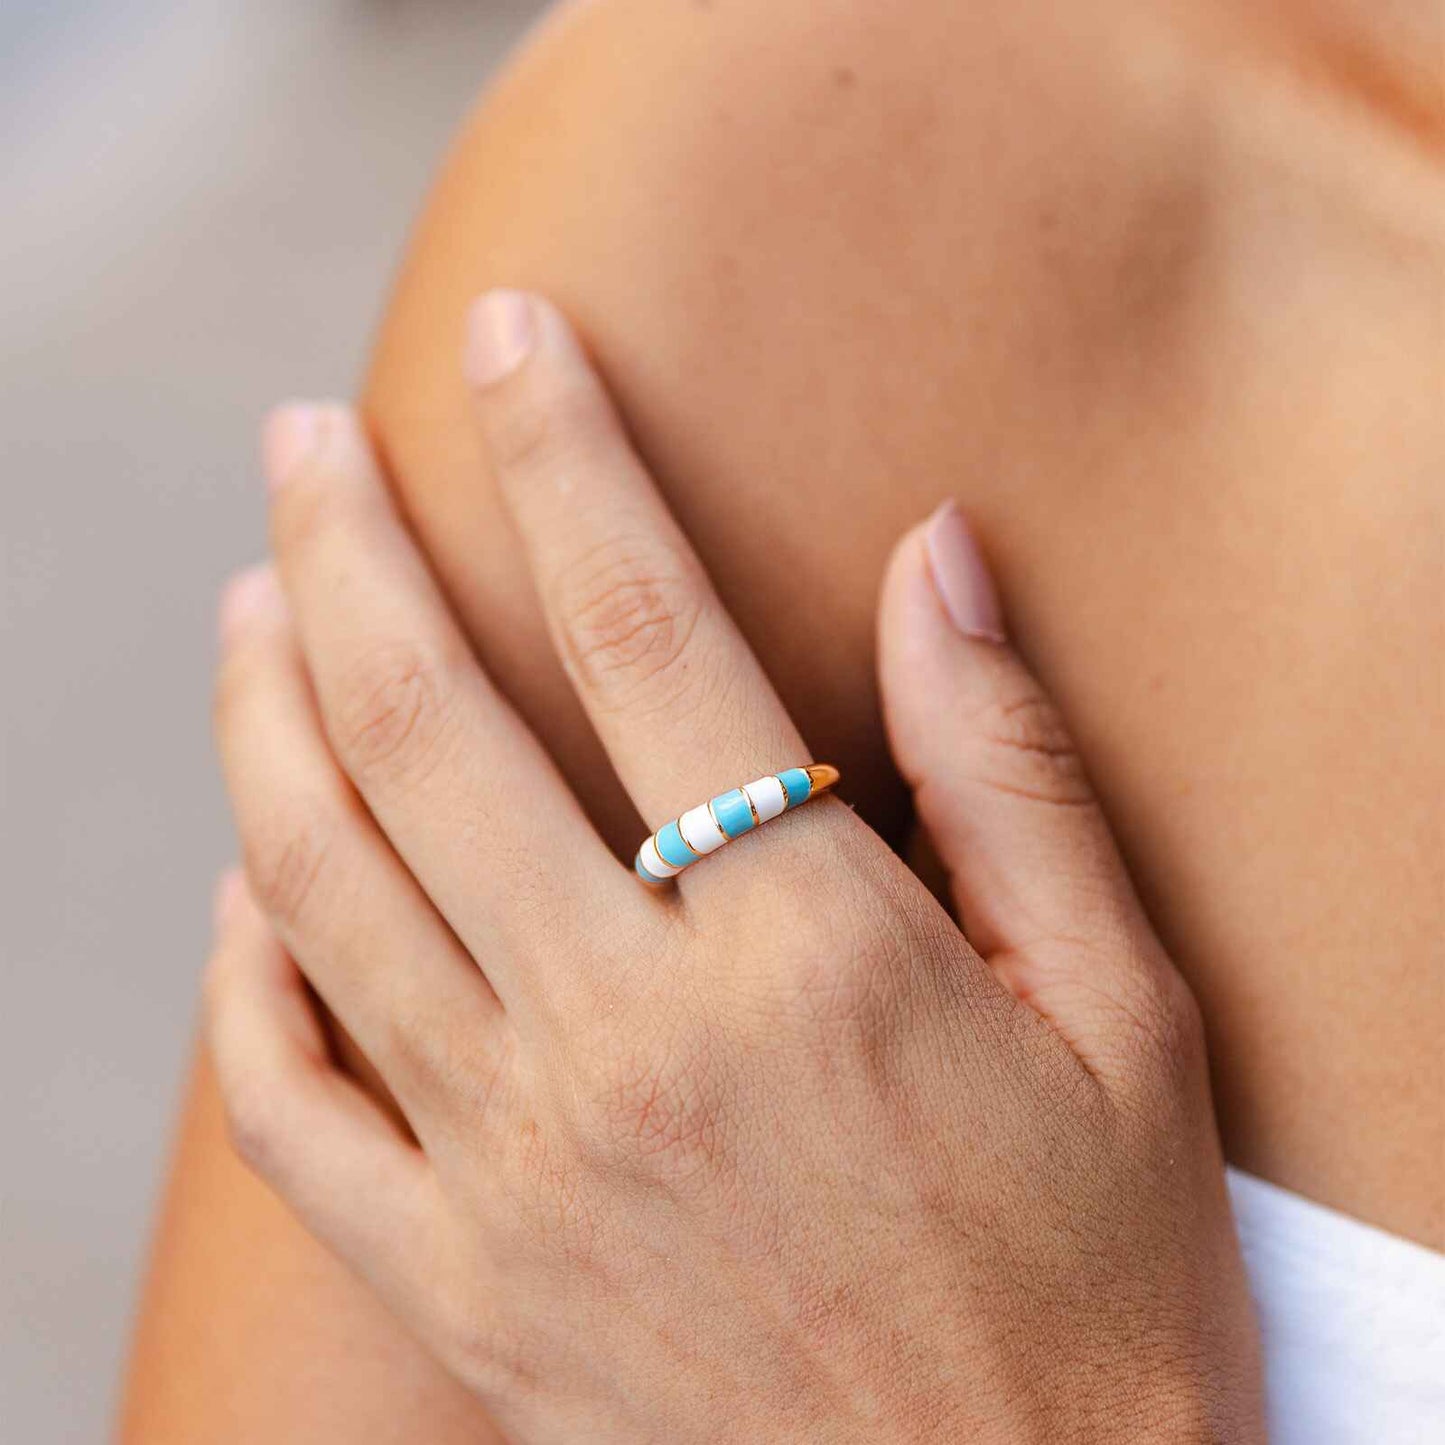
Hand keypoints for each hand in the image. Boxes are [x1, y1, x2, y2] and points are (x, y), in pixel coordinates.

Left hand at [207, 292, 1261, 1441]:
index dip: (571, 458)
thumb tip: (939, 558)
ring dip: (264, 716)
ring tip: (251, 600)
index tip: (516, 340)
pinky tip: (244, 886)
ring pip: (322, 888)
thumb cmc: (1093, 1284)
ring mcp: (518, 1175)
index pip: (646, 635)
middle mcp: (632, 1046)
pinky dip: (243, 976)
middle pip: (430, 729)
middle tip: (309, 438)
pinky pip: (291, 1107)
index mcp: (808, 958)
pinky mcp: (464, 1289)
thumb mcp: (1121, 1011)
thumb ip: (1010, 769)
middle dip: (350, 548)